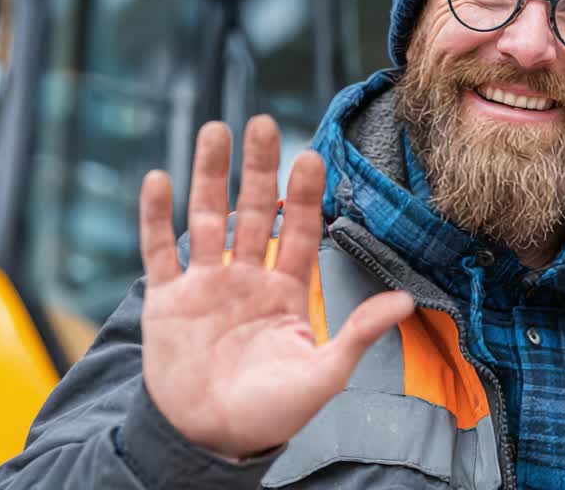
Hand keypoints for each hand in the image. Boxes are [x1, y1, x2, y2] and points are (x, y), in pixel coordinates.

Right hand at [138, 116, 414, 459]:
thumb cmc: (273, 412)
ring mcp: (205, 286)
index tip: (310, 156)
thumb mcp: (325, 373)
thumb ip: (359, 332)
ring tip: (215, 130)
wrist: (215, 441)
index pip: (296, 230)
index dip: (302, 195)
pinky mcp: (167, 301)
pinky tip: (160, 179)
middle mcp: (246, 278)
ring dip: (209, 175)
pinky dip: (156, 217)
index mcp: (285, 290)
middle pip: (251, 211)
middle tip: (263, 124)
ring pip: (206, 219)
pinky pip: (159, 252)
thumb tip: (407, 301)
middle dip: (258, 168)